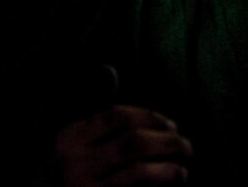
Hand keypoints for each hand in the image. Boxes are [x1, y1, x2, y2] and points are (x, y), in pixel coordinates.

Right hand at [48, 104, 191, 185]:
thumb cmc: (62, 173)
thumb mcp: (70, 141)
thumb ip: (94, 113)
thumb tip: (109, 70)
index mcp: (69, 138)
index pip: (118, 117)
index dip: (150, 117)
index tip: (170, 123)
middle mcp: (74, 163)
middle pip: (133, 143)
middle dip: (166, 141)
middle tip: (185, 144)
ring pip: (139, 172)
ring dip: (168, 165)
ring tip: (183, 165)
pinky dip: (160, 181)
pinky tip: (174, 178)